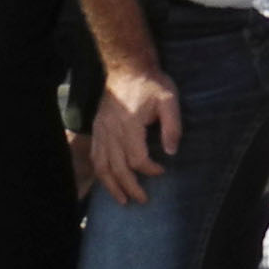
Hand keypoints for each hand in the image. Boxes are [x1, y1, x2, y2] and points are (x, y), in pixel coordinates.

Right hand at [87, 62, 182, 206]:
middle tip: (143, 199)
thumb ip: (172, 126)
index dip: (150, 169)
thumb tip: (172, 152)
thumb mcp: (169, 99)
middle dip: (131, 187)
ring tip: (123, 200)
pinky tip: (108, 181)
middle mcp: (111, 131)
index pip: (137, 158)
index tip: (162, 170)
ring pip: (102, 166)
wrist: (127, 67)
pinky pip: (95, 156)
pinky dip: (101, 173)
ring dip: (112, 186)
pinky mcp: (97, 128)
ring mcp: (101, 130)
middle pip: (118, 168)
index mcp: (129, 124)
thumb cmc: (150, 84)